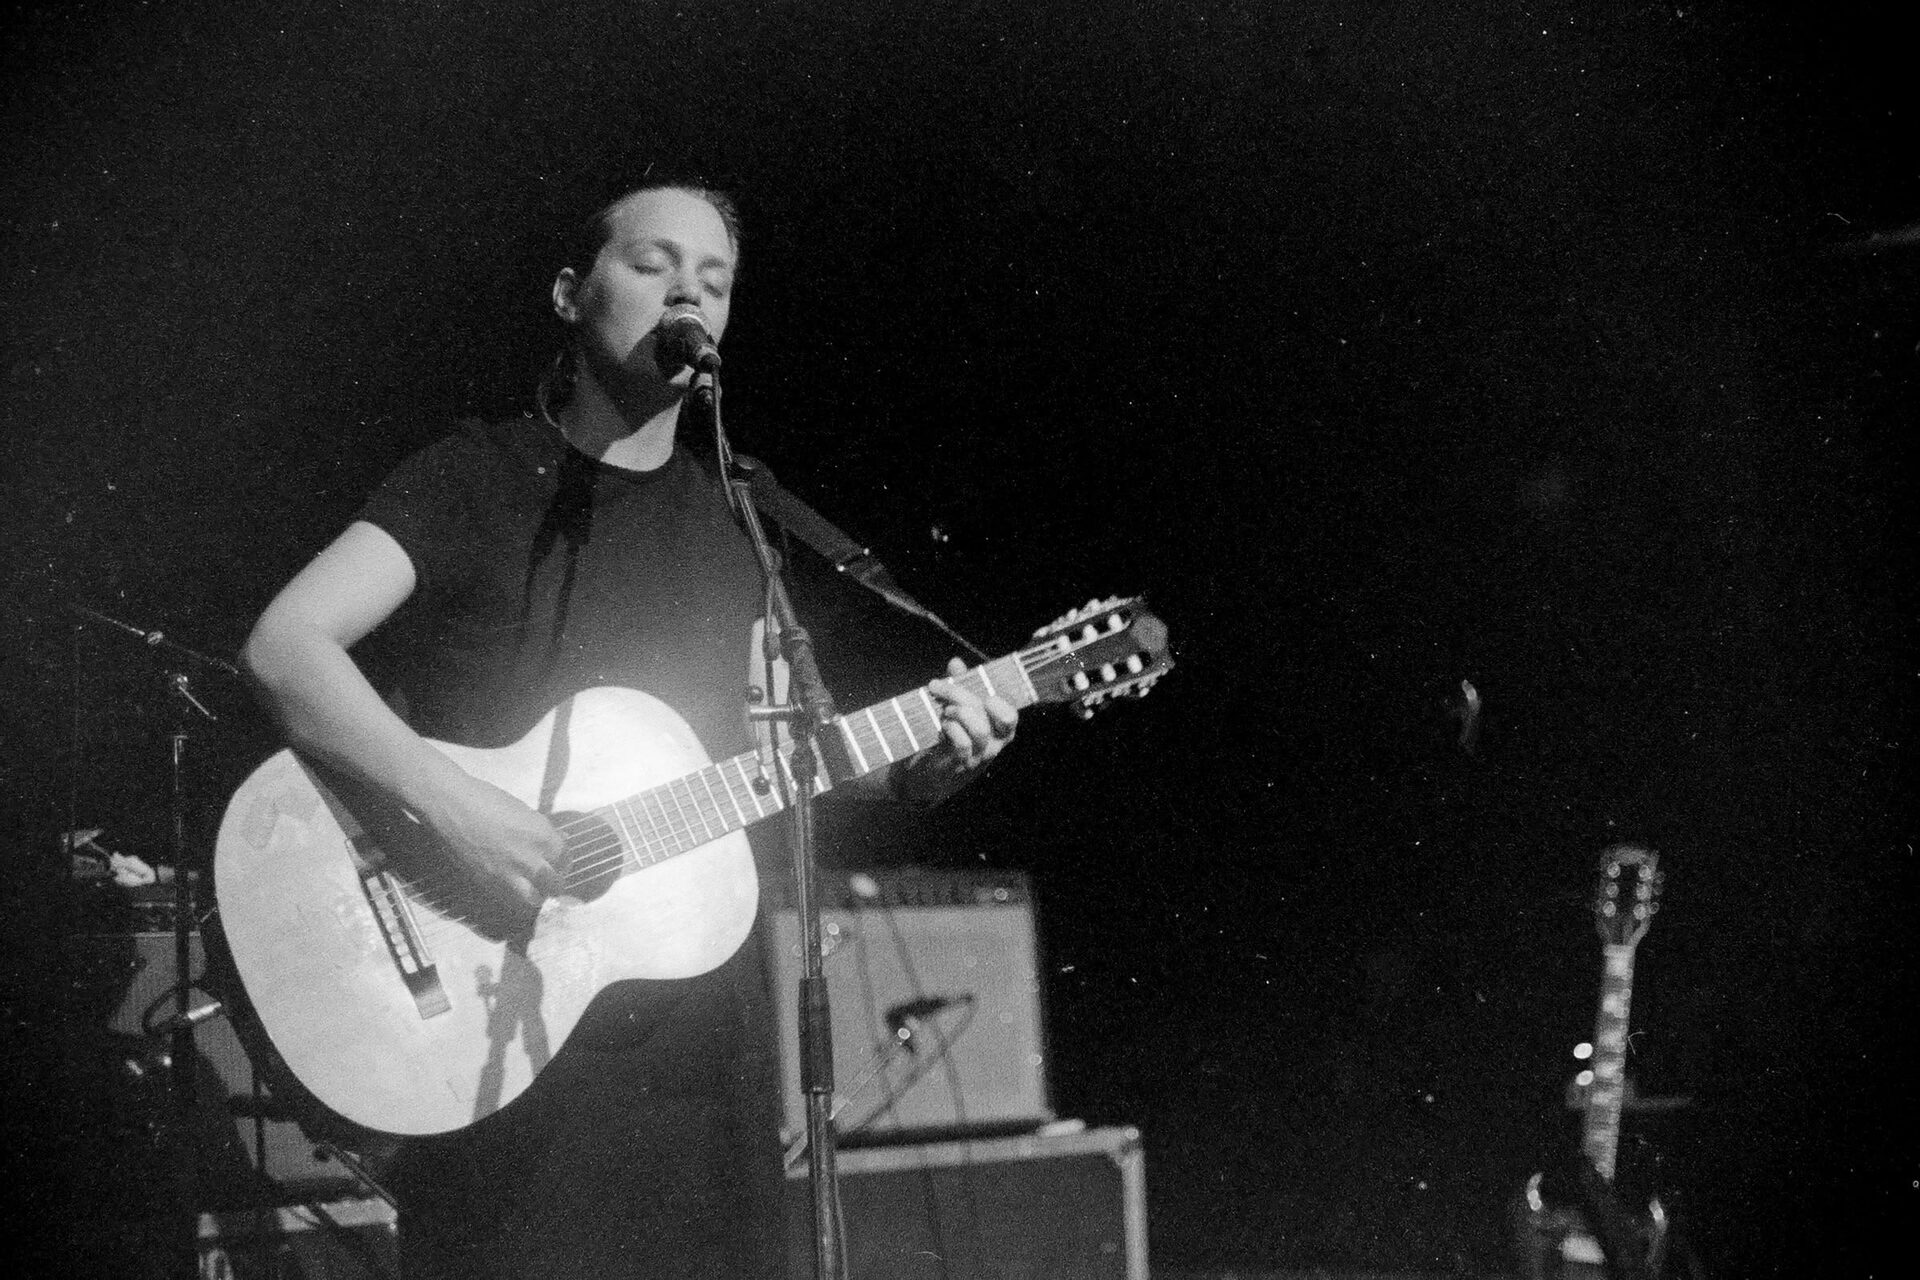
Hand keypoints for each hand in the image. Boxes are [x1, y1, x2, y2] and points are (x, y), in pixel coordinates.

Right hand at [421, 775, 565, 912]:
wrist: (451, 806)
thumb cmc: (488, 800)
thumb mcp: (525, 811)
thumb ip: (543, 831)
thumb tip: (559, 840)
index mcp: (541, 836)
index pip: (565, 858)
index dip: (564, 859)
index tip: (559, 858)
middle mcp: (528, 859)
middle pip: (554, 885)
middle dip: (556, 882)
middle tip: (551, 876)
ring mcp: (507, 874)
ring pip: (534, 898)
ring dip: (538, 894)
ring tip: (534, 886)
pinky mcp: (487, 882)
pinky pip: (510, 897)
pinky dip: (516, 894)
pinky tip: (513, 883)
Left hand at [926, 657, 1018, 772]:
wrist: (932, 773)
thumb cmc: (950, 736)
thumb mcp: (957, 709)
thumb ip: (959, 686)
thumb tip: (956, 662)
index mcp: (999, 729)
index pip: (1010, 716)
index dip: (998, 702)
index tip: (978, 693)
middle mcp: (994, 744)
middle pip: (987, 711)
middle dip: (958, 693)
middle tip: (937, 687)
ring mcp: (980, 756)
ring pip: (980, 729)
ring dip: (957, 713)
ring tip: (943, 712)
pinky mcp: (962, 764)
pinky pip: (963, 744)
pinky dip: (951, 731)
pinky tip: (942, 728)